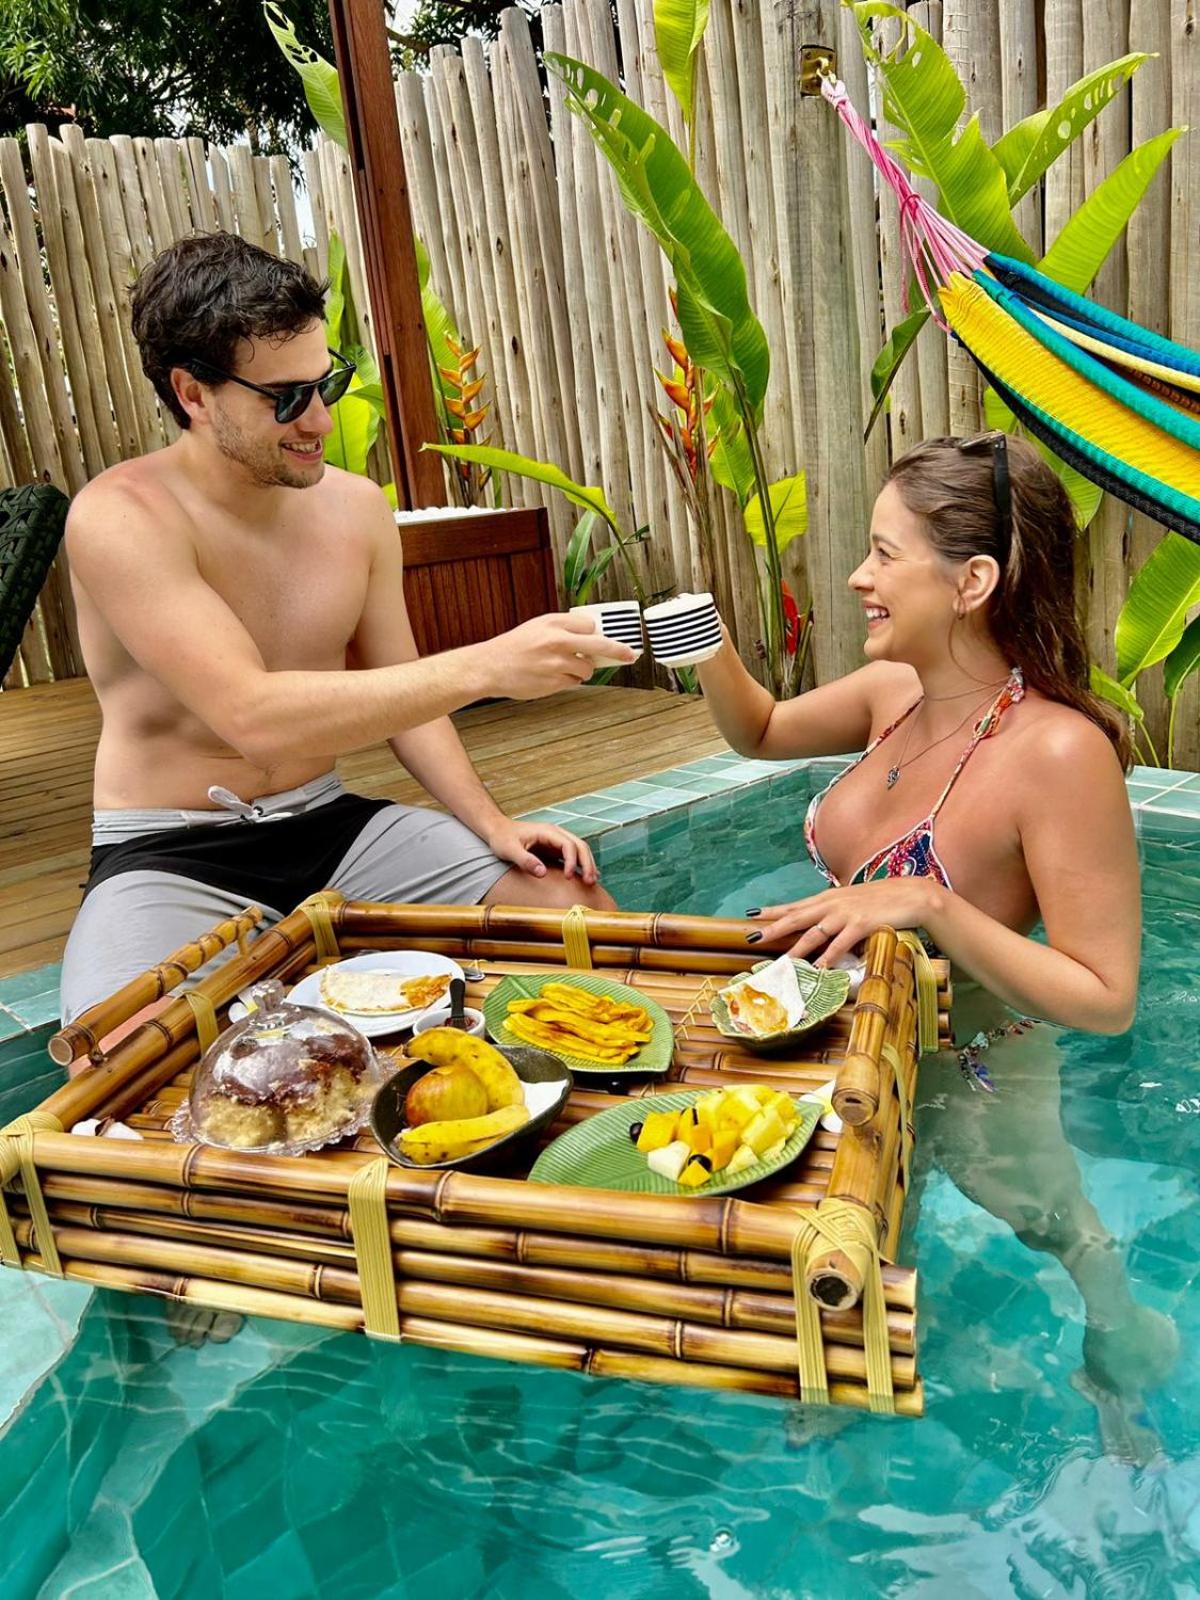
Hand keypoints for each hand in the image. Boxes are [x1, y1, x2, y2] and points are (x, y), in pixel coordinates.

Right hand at [484, 614, 636, 700]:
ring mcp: (556, 664)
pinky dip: (568, 681)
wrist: (490, 667)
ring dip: (582, 670)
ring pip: (587, 669)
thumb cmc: (514, 647)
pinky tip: (551, 676)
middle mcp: (557, 641)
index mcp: (553, 623)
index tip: (603, 638)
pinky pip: (574, 683)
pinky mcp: (554, 683)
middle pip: (600, 645)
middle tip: (631, 654)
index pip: (589, 626)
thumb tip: (592, 634)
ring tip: (561, 667)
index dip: (594, 633)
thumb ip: (563, 627)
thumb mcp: (537, 626)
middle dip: (619, 650)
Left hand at [484, 817, 598, 883]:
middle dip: (587, 863)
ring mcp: (557, 841)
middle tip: (589, 882)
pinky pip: (573, 855)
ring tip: (591, 882)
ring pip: (580, 850)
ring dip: (587, 864)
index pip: (568, 845)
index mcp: (547, 832)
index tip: (568, 877)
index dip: (571, 861)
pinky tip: (587, 876)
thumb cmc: (502, 838)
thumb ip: (525, 860)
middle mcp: (556, 834)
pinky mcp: (555, 848)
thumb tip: (542, 872)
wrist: (498, 830)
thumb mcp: (509, 849)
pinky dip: (581, 865)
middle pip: (580, 846)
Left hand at [749, 879, 940, 966]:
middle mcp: (833, 904)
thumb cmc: (883, 899)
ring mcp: (846, 914)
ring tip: (781, 962)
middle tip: (752, 937)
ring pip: (814, 933)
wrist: (912, 894)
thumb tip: (821, 923)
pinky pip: (840, 944)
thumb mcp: (853, 901)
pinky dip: (828, 957)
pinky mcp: (861, 924)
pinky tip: (819, 969)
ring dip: (796, 949)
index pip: (796, 905)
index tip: (752, 914)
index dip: (774, 910)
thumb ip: (835, 910)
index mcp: (829, 897)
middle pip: (797, 917)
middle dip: (773, 928)